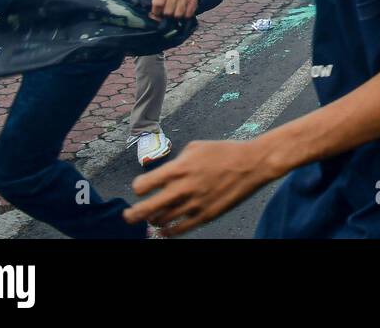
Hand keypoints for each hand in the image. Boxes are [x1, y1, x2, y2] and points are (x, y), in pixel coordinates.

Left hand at [125, 138, 272, 235]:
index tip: (141, 189)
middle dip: (132, 215)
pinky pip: (179, 230)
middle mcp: (183, 188)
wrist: (252, 164)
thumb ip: (176, 161)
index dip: (138, 188)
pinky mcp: (205, 216)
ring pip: (161, 221)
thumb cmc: (224, 152)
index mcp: (178, 168)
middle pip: (146, 209)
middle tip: (127, 215)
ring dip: (153, 221)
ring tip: (152, 219)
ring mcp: (194, 204)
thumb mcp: (196, 147)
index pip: (143, 186)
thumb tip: (165, 174)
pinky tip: (165, 230)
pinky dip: (168, 232)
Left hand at [151, 0, 197, 19]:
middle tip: (169, 12)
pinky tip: (183, 12)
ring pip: (178, 15)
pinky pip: (188, 15)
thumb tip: (156, 20)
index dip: (157, 12)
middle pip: (168, 12)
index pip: (158, 4)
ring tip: (176, 12)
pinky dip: (185, 16)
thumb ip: (155, 11)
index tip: (159, 13)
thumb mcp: (159, 1)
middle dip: (167, 15)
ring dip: (176, 17)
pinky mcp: (194, 0)